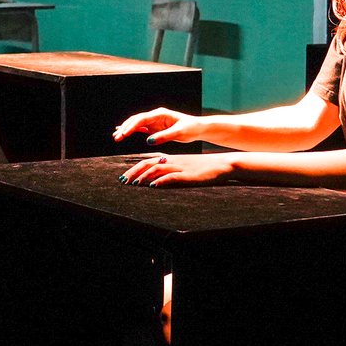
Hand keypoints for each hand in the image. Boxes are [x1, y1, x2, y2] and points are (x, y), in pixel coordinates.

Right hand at [113, 107, 202, 143]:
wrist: (198, 128)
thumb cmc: (191, 128)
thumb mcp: (179, 133)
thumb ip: (164, 136)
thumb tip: (149, 140)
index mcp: (160, 114)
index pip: (142, 119)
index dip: (131, 126)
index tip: (123, 134)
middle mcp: (156, 116)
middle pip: (136, 120)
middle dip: (125, 128)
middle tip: (116, 137)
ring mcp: (155, 122)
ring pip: (137, 124)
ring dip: (126, 129)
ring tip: (116, 137)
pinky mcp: (155, 128)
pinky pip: (141, 128)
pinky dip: (132, 131)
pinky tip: (123, 133)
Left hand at [118, 151, 243, 186]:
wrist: (222, 164)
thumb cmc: (204, 167)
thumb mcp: (184, 167)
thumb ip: (170, 172)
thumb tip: (155, 181)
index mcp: (171, 159)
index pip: (148, 161)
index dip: (135, 168)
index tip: (125, 177)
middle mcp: (173, 161)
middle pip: (148, 164)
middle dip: (134, 172)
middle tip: (123, 181)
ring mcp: (181, 167)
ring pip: (157, 169)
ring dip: (144, 177)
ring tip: (135, 184)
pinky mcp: (189, 175)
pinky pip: (172, 177)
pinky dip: (161, 181)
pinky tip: (153, 186)